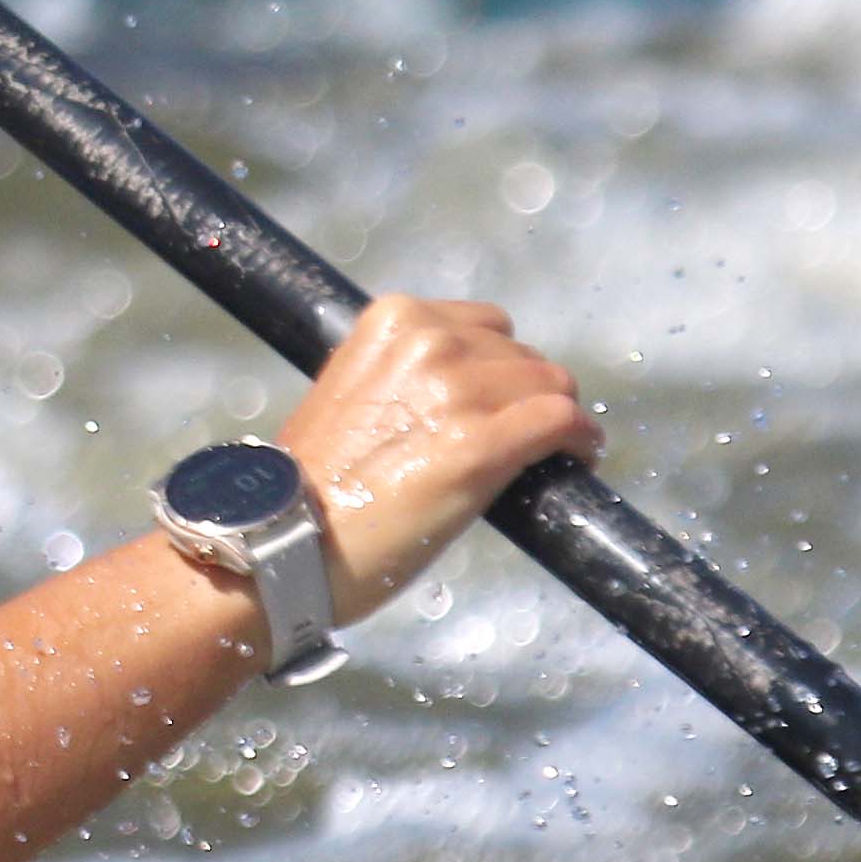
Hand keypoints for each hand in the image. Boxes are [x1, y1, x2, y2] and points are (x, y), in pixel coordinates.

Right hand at [267, 296, 598, 623]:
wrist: (280, 542)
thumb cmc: (312, 485)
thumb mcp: (351, 393)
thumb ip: (406, 376)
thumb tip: (469, 392)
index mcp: (393, 319)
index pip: (486, 327)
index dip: (501, 369)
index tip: (499, 404)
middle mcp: (429, 342)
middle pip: (523, 357)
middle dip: (527, 397)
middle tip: (521, 442)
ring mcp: (456, 391)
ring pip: (551, 386)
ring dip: (557, 418)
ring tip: (550, 454)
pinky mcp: (480, 446)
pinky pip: (562, 422)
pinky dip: (580, 440)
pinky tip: (580, 457)